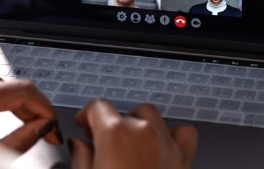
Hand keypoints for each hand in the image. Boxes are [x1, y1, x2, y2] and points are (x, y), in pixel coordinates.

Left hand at [0, 68, 61, 152]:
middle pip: (14, 86)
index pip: (22, 90)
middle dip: (36, 109)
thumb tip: (43, 127)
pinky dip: (2, 98)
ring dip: (20, 103)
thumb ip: (15, 143)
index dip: (45, 109)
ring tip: (30, 124)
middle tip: (48, 132)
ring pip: (2, 83)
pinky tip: (11, 113)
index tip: (53, 127)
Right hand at [70, 99, 197, 168]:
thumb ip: (81, 157)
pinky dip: (172, 135)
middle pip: (125, 113)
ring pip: (152, 117)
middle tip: (102, 143)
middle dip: (112, 125)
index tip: (85, 124)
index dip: (87, 115)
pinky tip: (160, 146)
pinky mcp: (184, 157)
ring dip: (140, 125)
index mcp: (115, 133)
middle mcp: (143, 131)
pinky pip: (183, 133)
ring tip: (129, 144)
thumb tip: (79, 145)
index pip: (98, 106)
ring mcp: (166, 142)